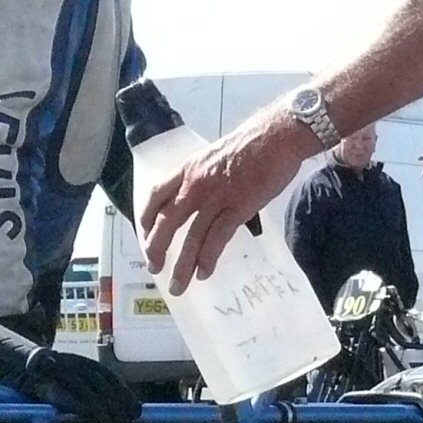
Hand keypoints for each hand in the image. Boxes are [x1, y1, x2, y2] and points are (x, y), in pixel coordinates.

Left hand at [140, 107, 318, 292]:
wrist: (277, 136)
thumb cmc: (253, 143)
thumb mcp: (215, 155)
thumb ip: (204, 175)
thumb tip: (202, 194)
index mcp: (188, 169)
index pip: (155, 196)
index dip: (146, 219)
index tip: (145, 236)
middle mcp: (195, 185)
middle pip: (167, 222)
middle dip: (157, 248)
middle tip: (154, 268)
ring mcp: (215, 198)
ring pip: (191, 238)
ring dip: (183, 266)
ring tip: (179, 286)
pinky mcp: (237, 209)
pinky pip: (216, 240)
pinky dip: (208, 259)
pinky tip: (203, 273)